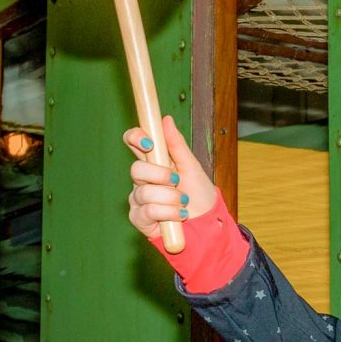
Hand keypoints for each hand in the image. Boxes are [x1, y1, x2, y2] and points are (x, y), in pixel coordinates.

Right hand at [123, 115, 215, 239]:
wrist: (206, 222)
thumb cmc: (198, 193)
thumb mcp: (192, 166)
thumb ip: (176, 145)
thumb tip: (166, 119)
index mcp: (154, 161)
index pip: (133, 142)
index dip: (135, 137)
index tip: (149, 143)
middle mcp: (142, 179)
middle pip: (136, 169)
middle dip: (160, 175)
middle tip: (177, 181)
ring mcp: (139, 198)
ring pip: (144, 192)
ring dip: (170, 198)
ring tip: (183, 202)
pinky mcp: (139, 218)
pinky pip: (147, 211)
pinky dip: (167, 212)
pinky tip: (178, 215)